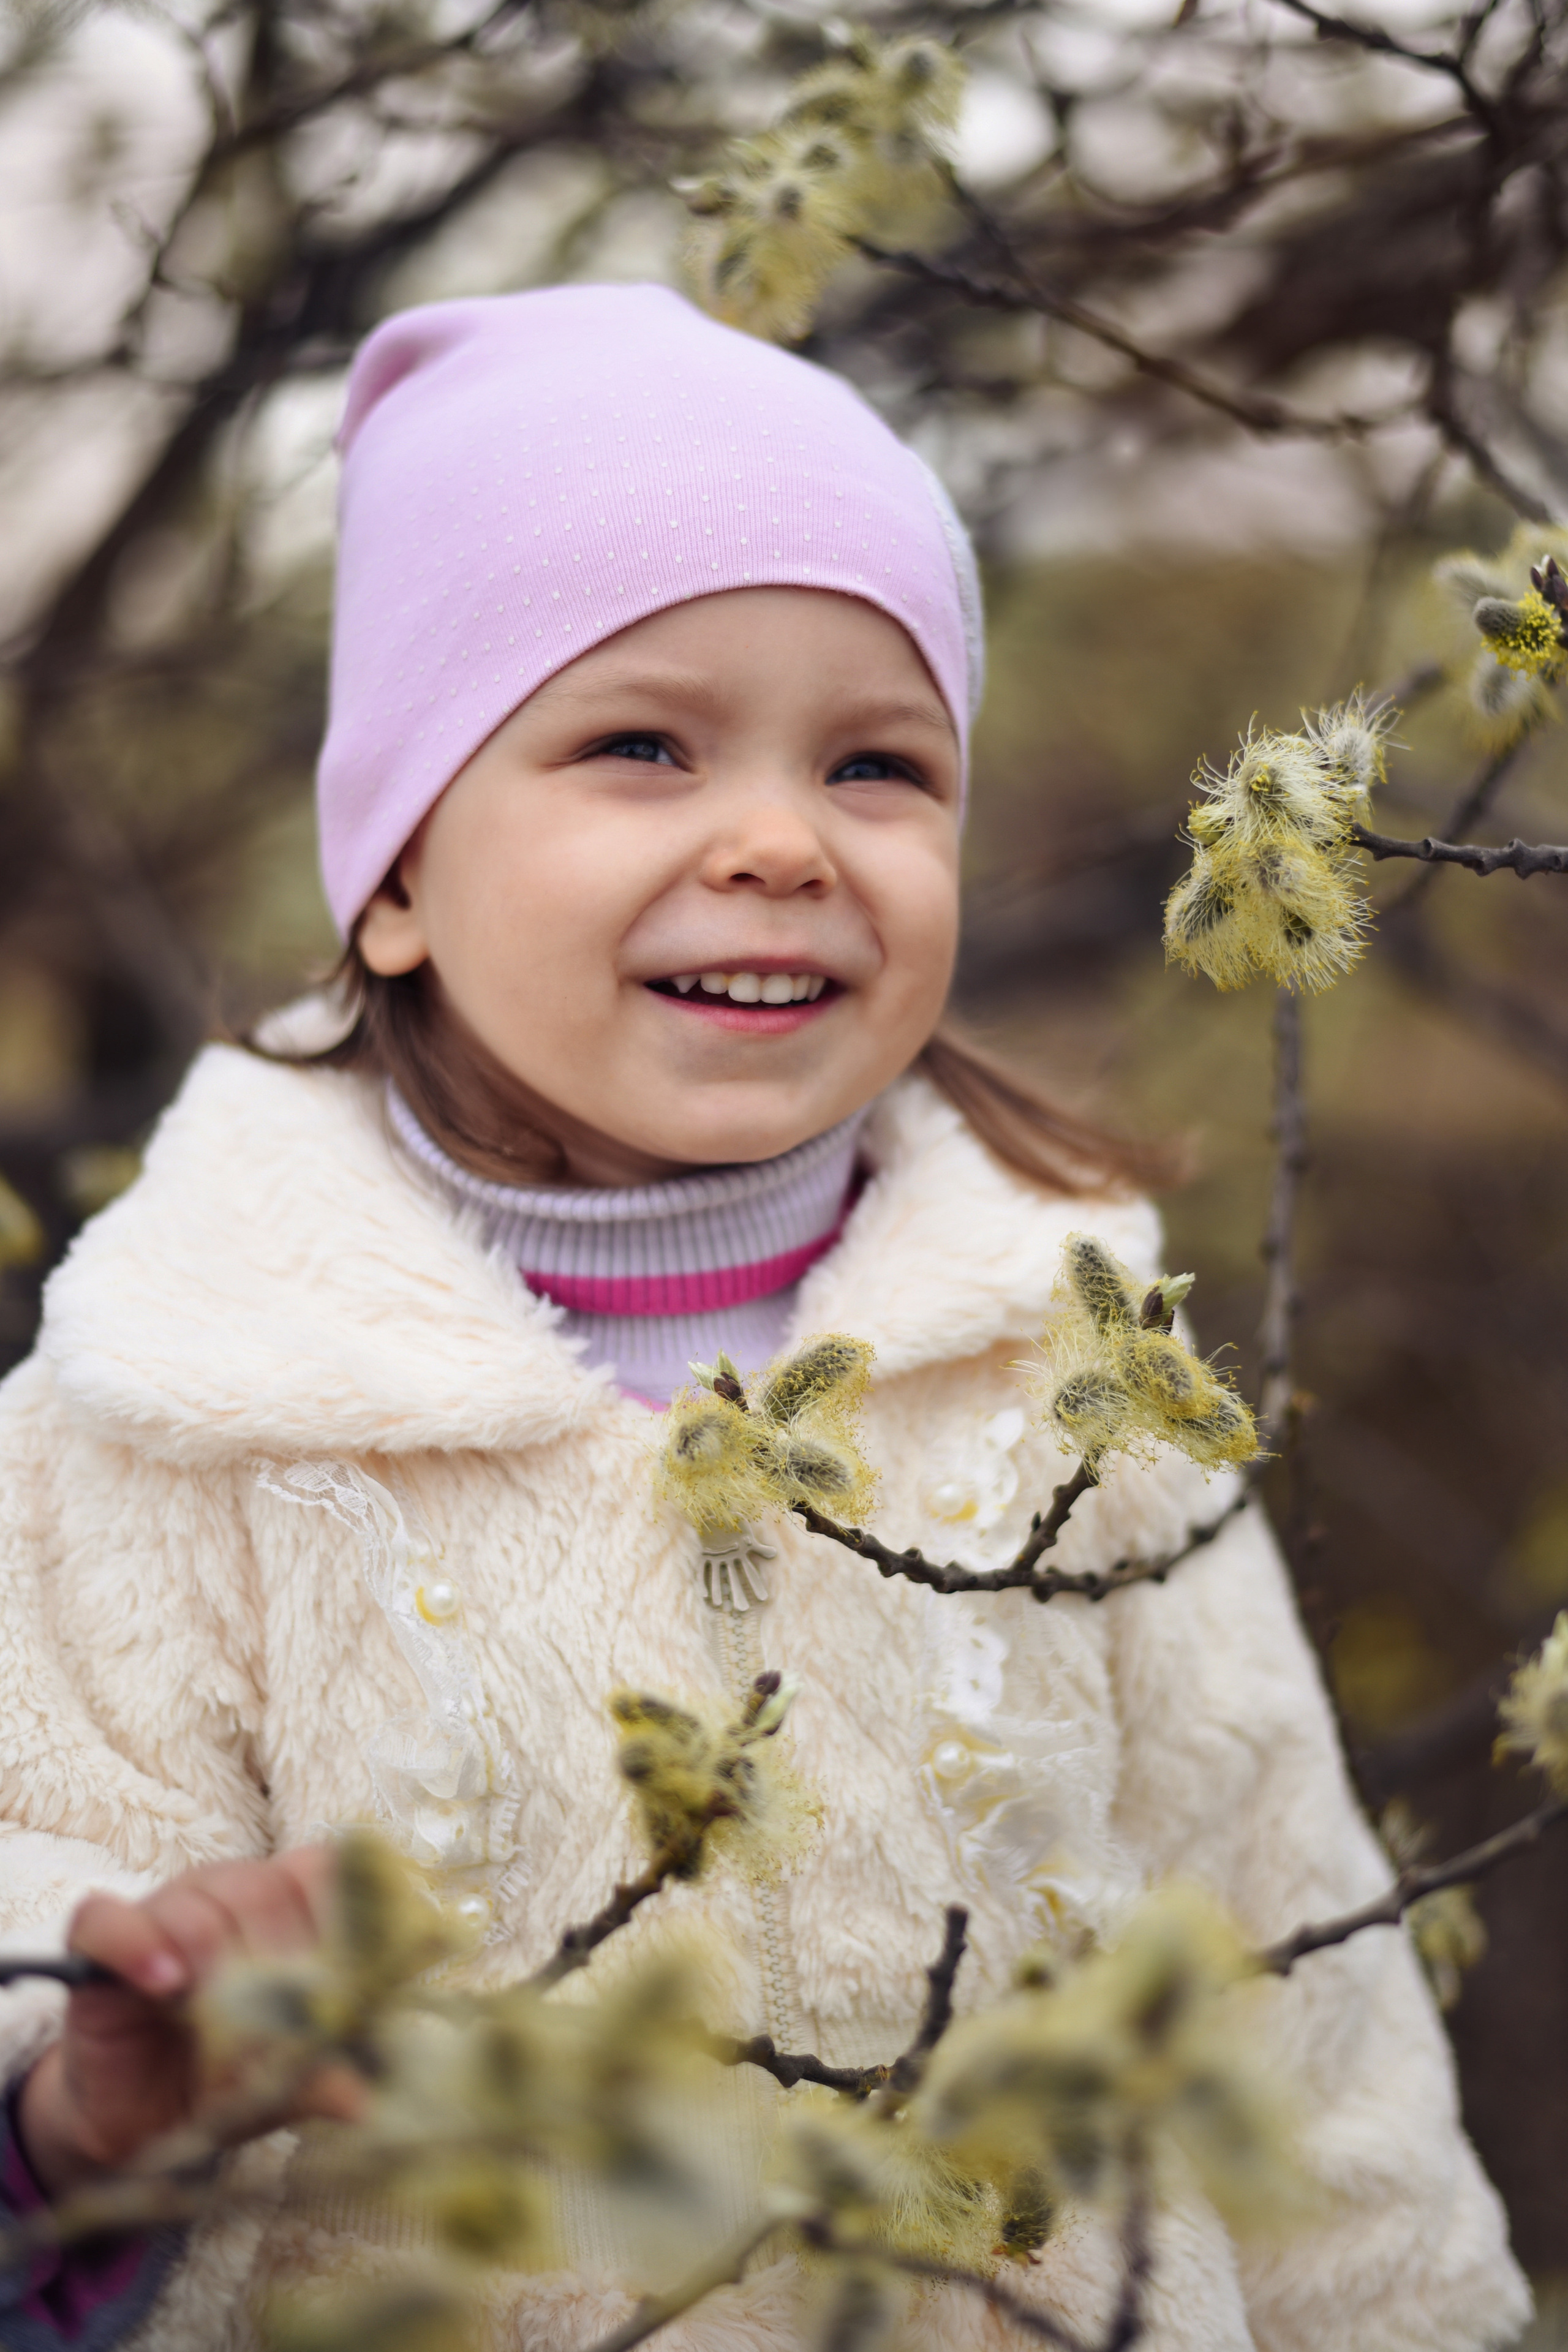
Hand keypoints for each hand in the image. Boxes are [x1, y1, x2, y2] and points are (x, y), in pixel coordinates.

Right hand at [16, 1848, 359, 2198]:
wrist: (146, 2121)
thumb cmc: (231, 2080)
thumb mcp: (283, 2084)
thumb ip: (320, 2076)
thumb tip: (360, 2103)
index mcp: (291, 1906)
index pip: (323, 1873)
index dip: (333, 1927)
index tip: (339, 1990)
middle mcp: (233, 1891)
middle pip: (263, 1891)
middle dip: (272, 1968)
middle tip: (269, 2035)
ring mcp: (167, 1908)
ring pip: (197, 1908)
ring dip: (211, 1974)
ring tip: (214, 2029)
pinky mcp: (101, 1941)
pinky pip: (110, 1921)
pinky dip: (138, 1947)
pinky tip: (165, 1986)